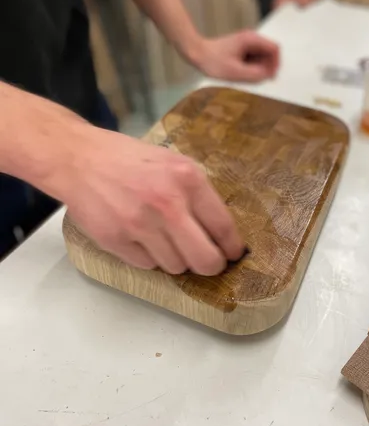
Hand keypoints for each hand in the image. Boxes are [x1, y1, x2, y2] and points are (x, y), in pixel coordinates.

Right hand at [64, 128, 244, 274]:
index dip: (232, 248)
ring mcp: (140, 225)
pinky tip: (139, 236)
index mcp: (188, 179)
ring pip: (176, 266)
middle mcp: (168, 204)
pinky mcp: (117, 240)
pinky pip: (147, 265)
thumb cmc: (129, 160)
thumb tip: (221, 231)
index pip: (223, 227)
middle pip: (206, 260)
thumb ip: (197, 193)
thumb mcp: (173, 163)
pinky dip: (148, 256)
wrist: (79, 159)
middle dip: (210, 265)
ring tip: (162, 236)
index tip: (232, 255)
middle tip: (207, 261)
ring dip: (175, 258)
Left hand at [191, 31, 279, 82]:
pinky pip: (254, 58)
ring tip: (247, 77)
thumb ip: (254, 74)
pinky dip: (252, 67)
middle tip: (258, 79)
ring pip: (262, 57)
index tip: (271, 76)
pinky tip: (243, 74)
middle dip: (267, 67)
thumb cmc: (213, 61)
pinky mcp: (242, 49)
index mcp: (251, 39)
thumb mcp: (235, 71)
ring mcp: (247, 43)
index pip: (274, 48)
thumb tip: (268, 75)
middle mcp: (251, 38)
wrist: (197, 54)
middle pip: (269, 53)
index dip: (276, 63)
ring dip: (259, 68)